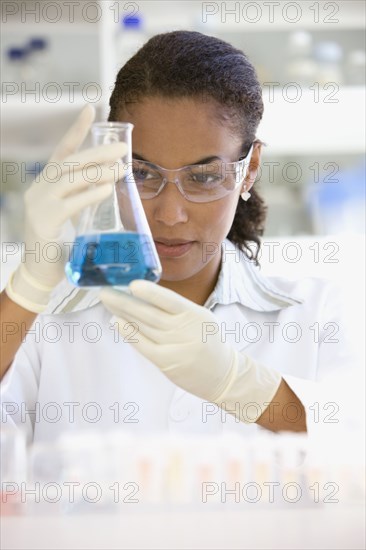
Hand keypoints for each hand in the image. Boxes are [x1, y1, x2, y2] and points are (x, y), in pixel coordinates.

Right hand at [6, 105, 126, 312]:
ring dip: (99, 171)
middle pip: (69, 163)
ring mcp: (38, 205)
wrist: (38, 275)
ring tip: (122, 167)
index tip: (91, 108)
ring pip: (70, 180)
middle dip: (97, 152)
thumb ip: (80, 197)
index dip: (76, 130)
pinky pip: (70, 204)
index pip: (61, 152)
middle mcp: (38, 190)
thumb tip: (107, 181)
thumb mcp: (68, 215)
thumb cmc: (57, 246)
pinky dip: (90, 194)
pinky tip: (107, 189)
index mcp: (44, 186)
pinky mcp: (44, 223)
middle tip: (122, 147)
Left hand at [100, 281, 281, 421]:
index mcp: (195, 315)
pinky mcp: (167, 363)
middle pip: (150, 314)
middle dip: (124, 301)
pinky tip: (118, 323)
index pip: (171, 300)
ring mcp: (176, 348)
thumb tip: (143, 295)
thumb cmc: (207, 341)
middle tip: (105, 291)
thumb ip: (176, 308)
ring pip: (144, 327)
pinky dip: (129, 333)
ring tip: (107, 301)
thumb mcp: (201, 318)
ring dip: (122, 314)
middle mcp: (185, 330)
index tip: (132, 284)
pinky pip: (143, 346)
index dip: (151, 293)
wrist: (223, 374)